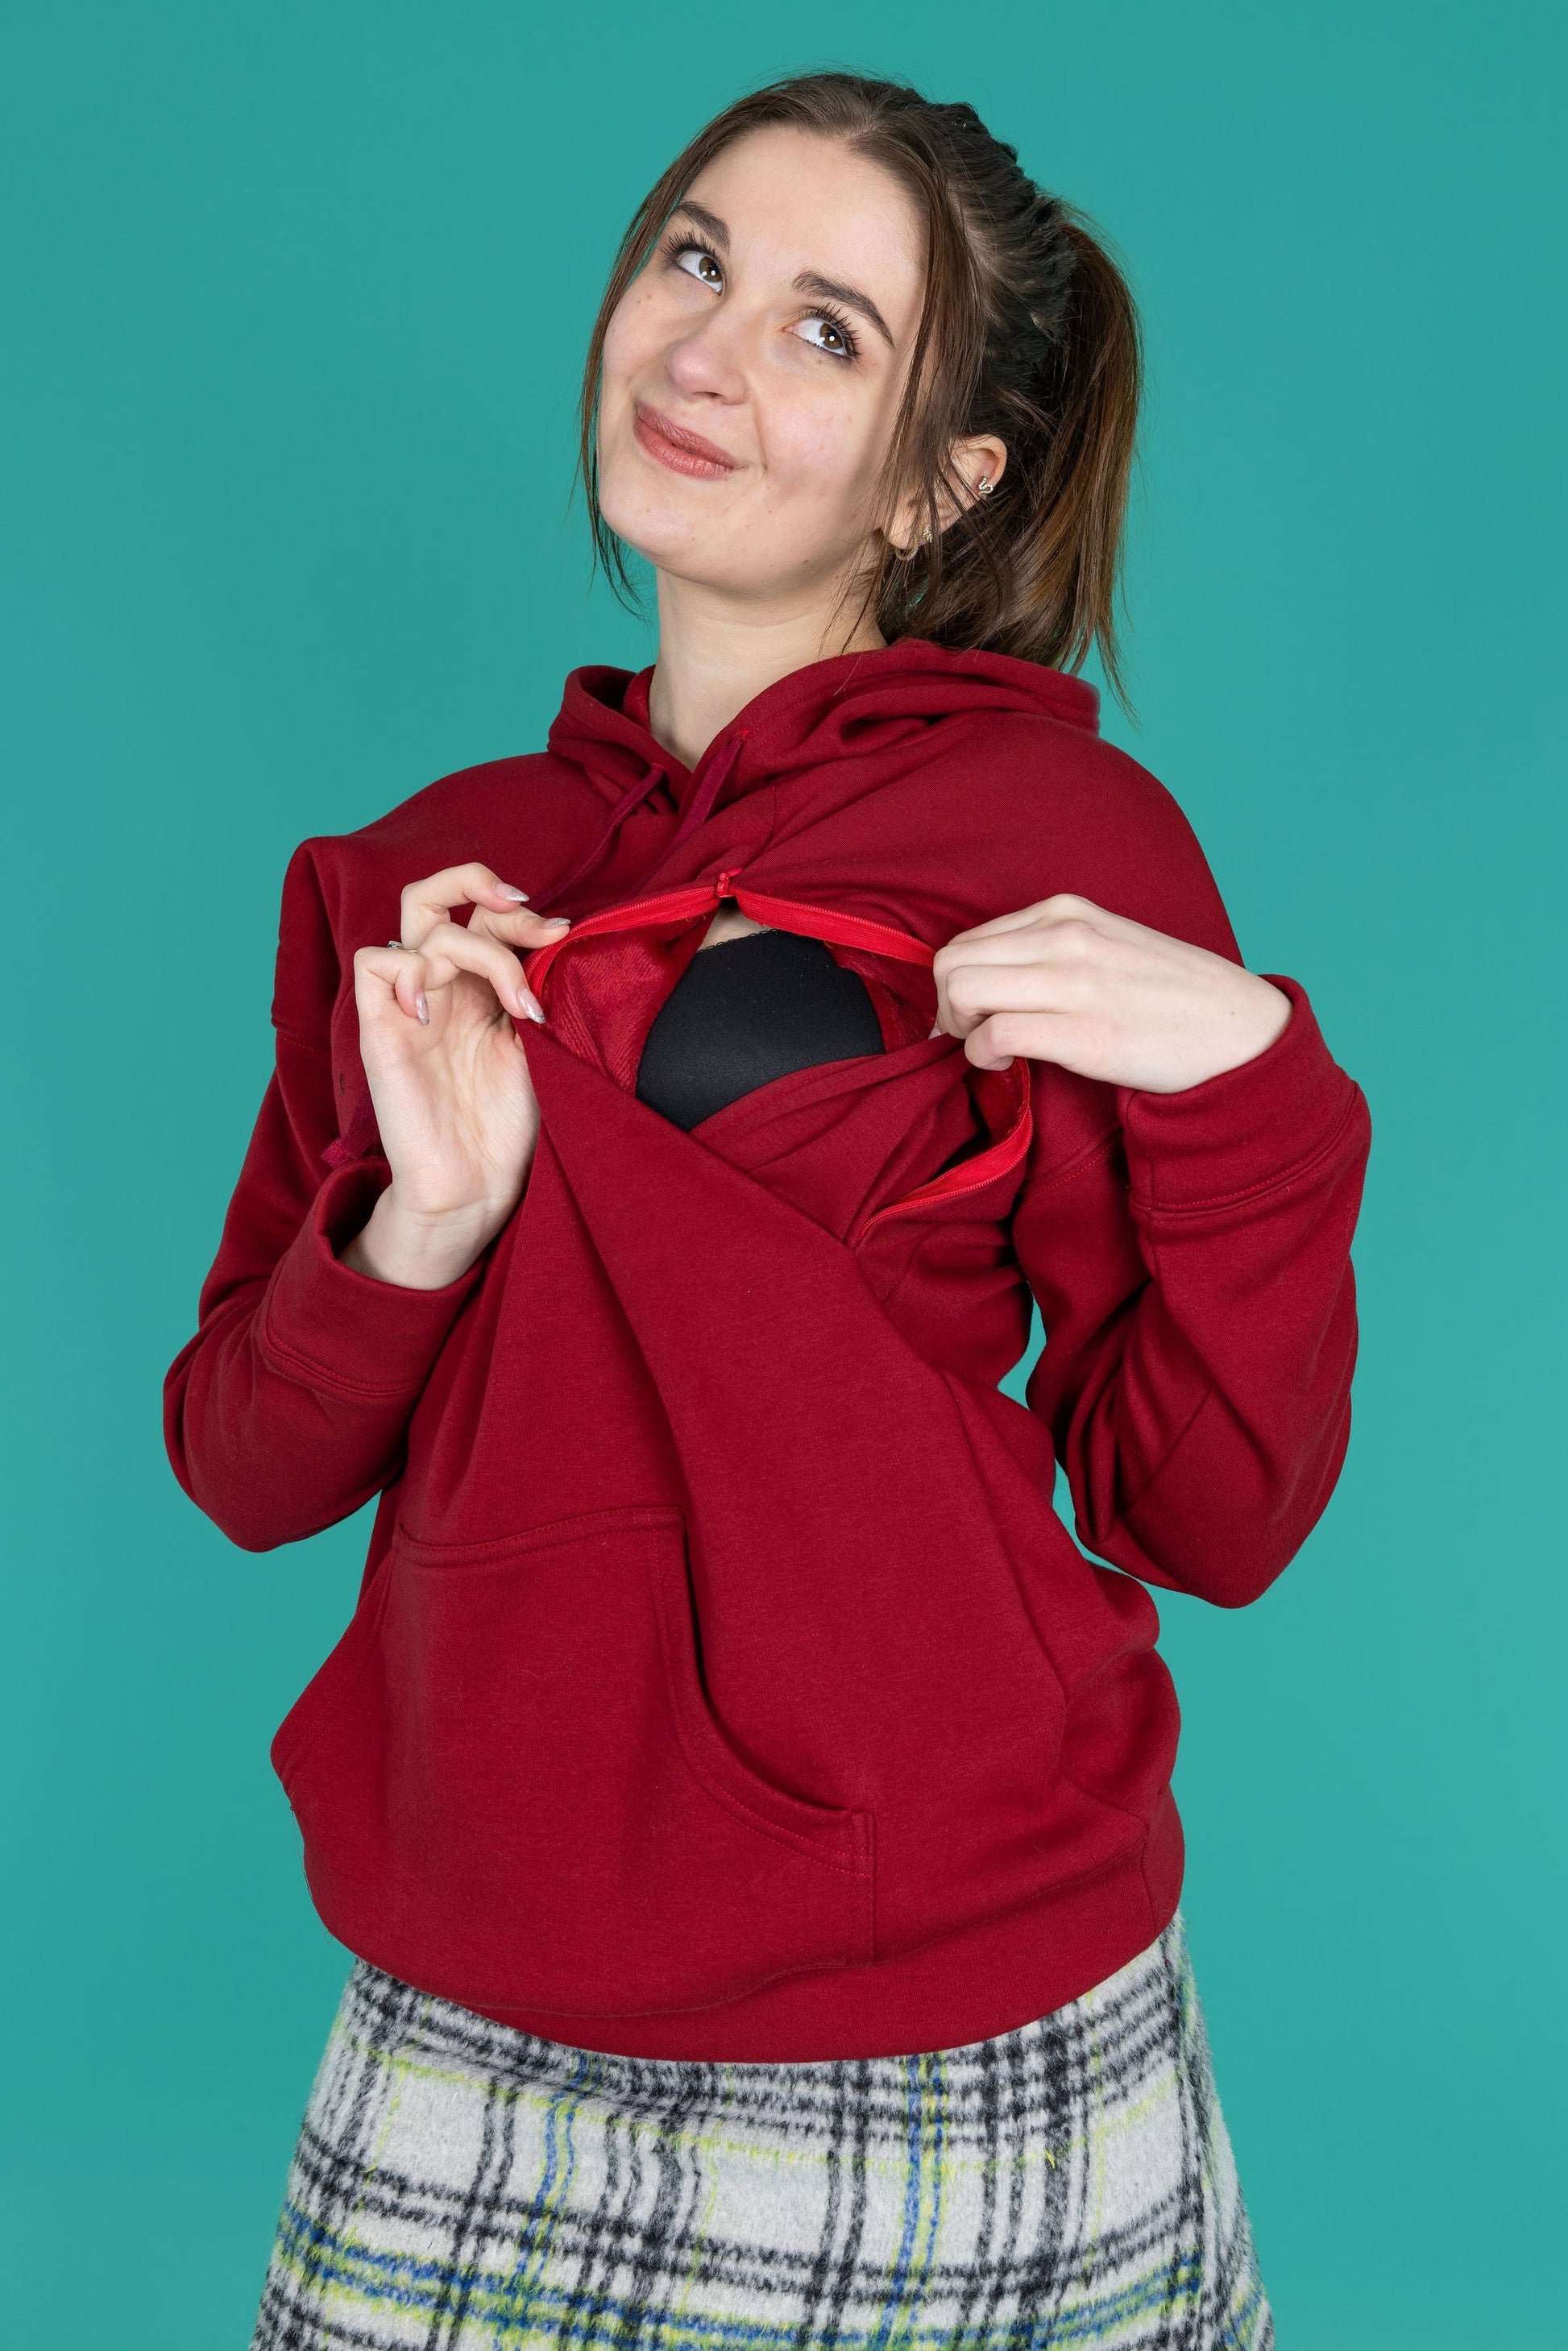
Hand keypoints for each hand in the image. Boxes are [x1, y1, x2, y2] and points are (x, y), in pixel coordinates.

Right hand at [339, 864, 569, 1286]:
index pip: (484, 914)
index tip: (564, 934)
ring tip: (519, 1004)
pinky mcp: (381, 1030)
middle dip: (480, 882)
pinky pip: (374, 962)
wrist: (479, 1188)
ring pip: (419, 923)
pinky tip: (440, 1011)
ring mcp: (410, 1004)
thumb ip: (539, 988)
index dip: (522, 911)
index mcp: (480, 987)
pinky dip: (408, 968)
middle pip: (435, 894)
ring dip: (480, 949)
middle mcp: (443, 987)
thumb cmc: (513, 1125)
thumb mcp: (542, 1044)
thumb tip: (563, 937)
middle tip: (529, 916)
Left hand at [932, 893, 1291, 1092]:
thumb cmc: (1172, 996)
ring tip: (990, 1049)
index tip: (972, 1014)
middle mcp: (1065, 936)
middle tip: (972, 1035)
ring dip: (961, 1030)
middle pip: (950, 963)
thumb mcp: (1109, 944)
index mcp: (1067, 912)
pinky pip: (994, 1036)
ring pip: (962, 992)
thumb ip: (1053, 949)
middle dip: (946, 1008)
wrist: (1238, 1030)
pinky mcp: (1083, 1032)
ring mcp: (1074, 983)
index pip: (967, 939)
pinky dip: (983, 1057)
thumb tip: (992, 977)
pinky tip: (1008, 1065)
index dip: (955, 984)